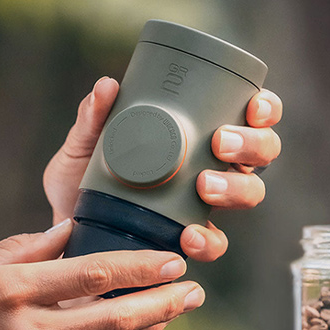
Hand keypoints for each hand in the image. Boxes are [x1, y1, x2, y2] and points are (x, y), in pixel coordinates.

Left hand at [44, 81, 282, 261]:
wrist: (63, 225)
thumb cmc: (80, 177)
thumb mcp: (83, 144)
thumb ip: (93, 118)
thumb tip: (107, 85)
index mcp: (198, 132)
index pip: (249, 114)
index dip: (265, 109)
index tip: (253, 106)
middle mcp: (211, 165)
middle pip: (261, 153)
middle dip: (253, 146)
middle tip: (220, 143)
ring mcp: (203, 203)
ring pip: (249, 193)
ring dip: (237, 188)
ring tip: (204, 185)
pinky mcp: (186, 238)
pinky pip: (214, 243)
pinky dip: (207, 241)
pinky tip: (188, 236)